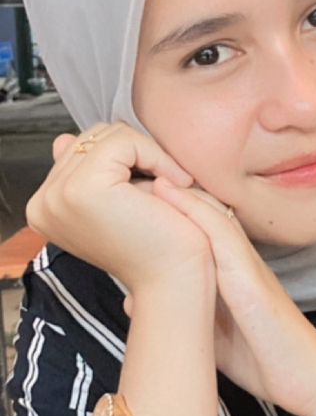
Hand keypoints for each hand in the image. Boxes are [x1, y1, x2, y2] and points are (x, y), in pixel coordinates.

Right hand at [27, 123, 213, 292]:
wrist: (173, 279)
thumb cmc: (156, 244)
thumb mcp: (114, 201)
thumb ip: (85, 171)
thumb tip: (63, 140)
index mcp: (44, 206)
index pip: (81, 147)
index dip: (124, 159)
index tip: (147, 192)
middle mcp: (43, 201)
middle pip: (93, 136)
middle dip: (134, 152)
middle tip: (162, 188)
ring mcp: (58, 194)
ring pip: (110, 136)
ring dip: (148, 155)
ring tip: (166, 189)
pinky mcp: (83, 187)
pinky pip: (125, 142)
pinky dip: (157, 157)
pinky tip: (173, 186)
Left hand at [149, 178, 315, 415]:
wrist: (307, 379)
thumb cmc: (263, 360)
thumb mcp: (210, 333)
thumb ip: (180, 312)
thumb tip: (133, 299)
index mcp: (229, 272)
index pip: (198, 230)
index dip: (169, 208)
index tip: (133, 194)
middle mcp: (239, 262)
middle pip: (204, 214)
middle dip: (170, 191)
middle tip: (134, 170)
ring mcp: (247, 267)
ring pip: (211, 216)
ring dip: (179, 192)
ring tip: (146, 167)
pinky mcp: (251, 280)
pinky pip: (222, 236)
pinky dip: (195, 212)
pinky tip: (170, 193)